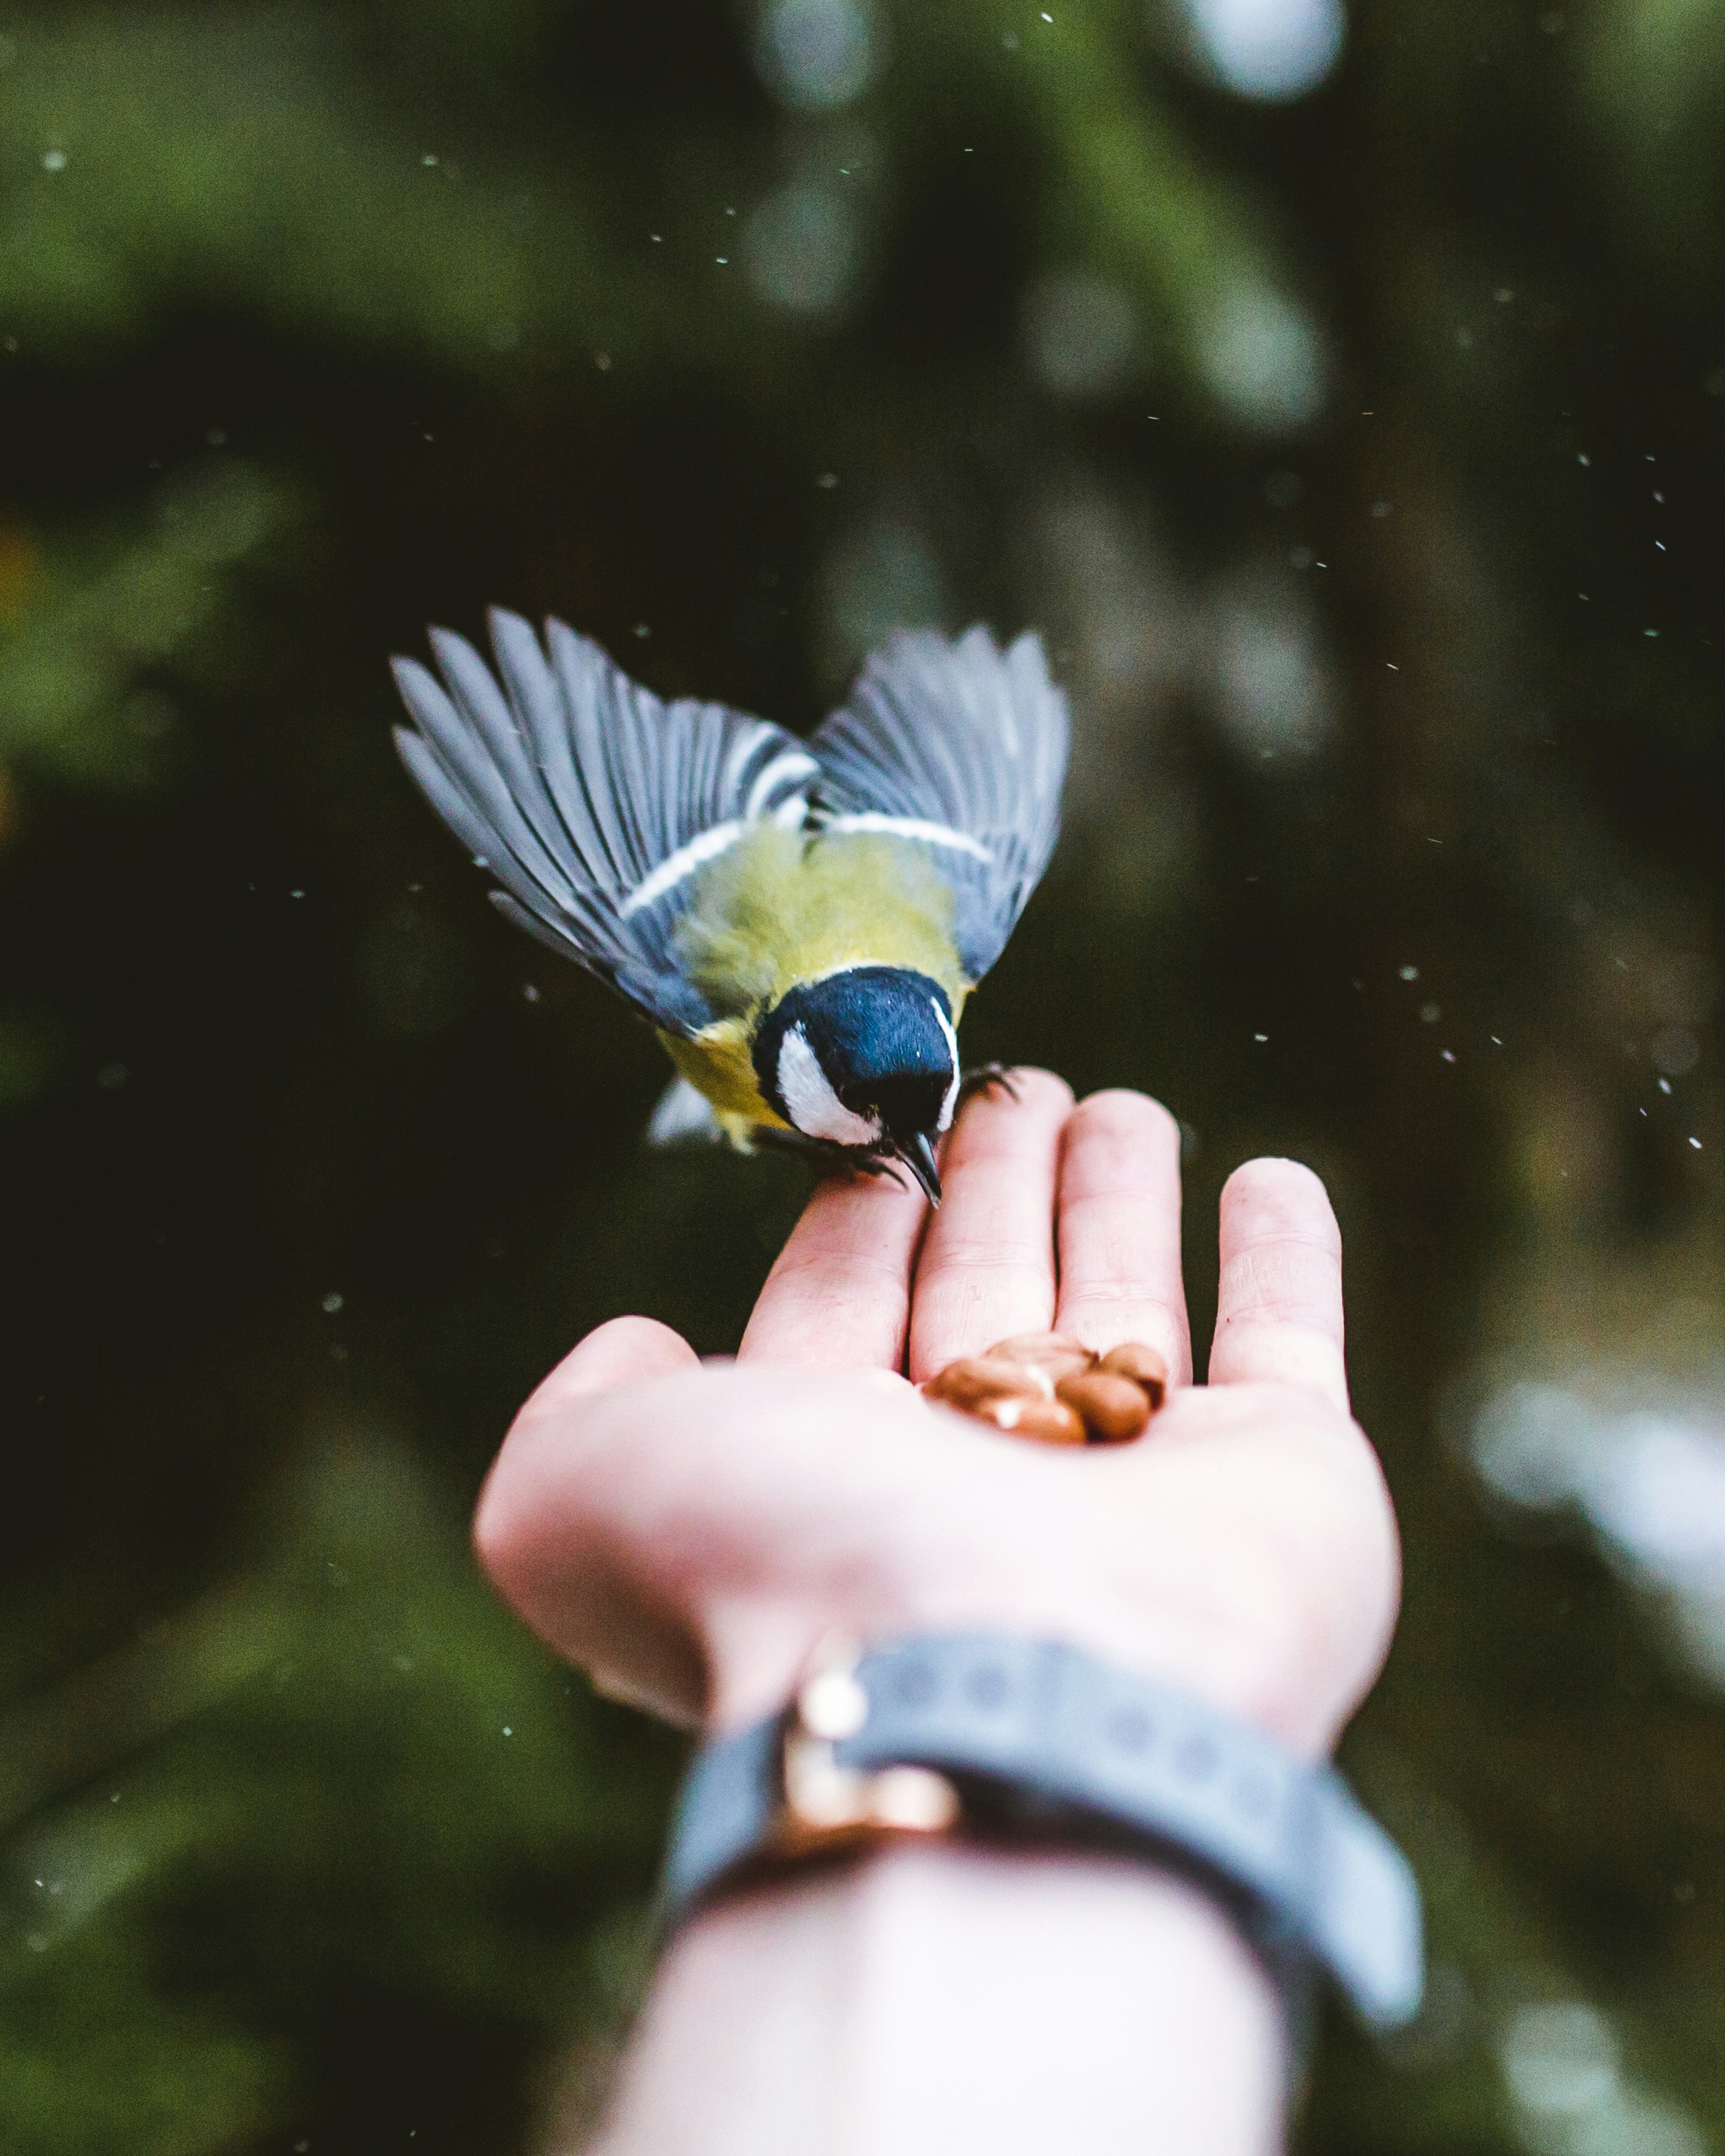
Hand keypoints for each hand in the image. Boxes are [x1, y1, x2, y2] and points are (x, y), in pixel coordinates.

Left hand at [474, 1072, 1398, 1758]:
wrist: (1000, 1693)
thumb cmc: (787, 1577)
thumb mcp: (581, 1491)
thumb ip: (581, 1411)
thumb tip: (633, 1342)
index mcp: (835, 1479)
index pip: (847, 1317)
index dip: (858, 1222)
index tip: (877, 1138)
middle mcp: (983, 1487)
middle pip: (990, 1294)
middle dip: (995, 1183)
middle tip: (1014, 1083)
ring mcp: (1142, 1487)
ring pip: (1124, 1305)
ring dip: (1117, 1197)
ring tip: (1117, 1105)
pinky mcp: (1284, 1482)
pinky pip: (1287, 1346)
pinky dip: (1287, 1262)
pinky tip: (1273, 1180)